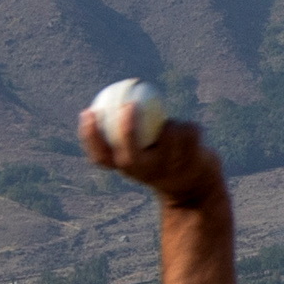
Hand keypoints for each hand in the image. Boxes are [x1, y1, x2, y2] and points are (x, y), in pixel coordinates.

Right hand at [81, 91, 230, 211]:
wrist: (195, 187)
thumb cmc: (161, 160)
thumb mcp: (142, 149)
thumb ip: (128, 130)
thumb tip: (111, 96)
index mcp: (128, 168)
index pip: (100, 157)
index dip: (90, 137)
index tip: (88, 112)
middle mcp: (145, 172)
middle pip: (130, 154)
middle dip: (127, 130)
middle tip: (127, 104)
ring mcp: (168, 169)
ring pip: (168, 134)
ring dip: (171, 124)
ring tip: (173, 128)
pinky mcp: (192, 162)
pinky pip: (189, 132)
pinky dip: (190, 127)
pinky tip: (191, 132)